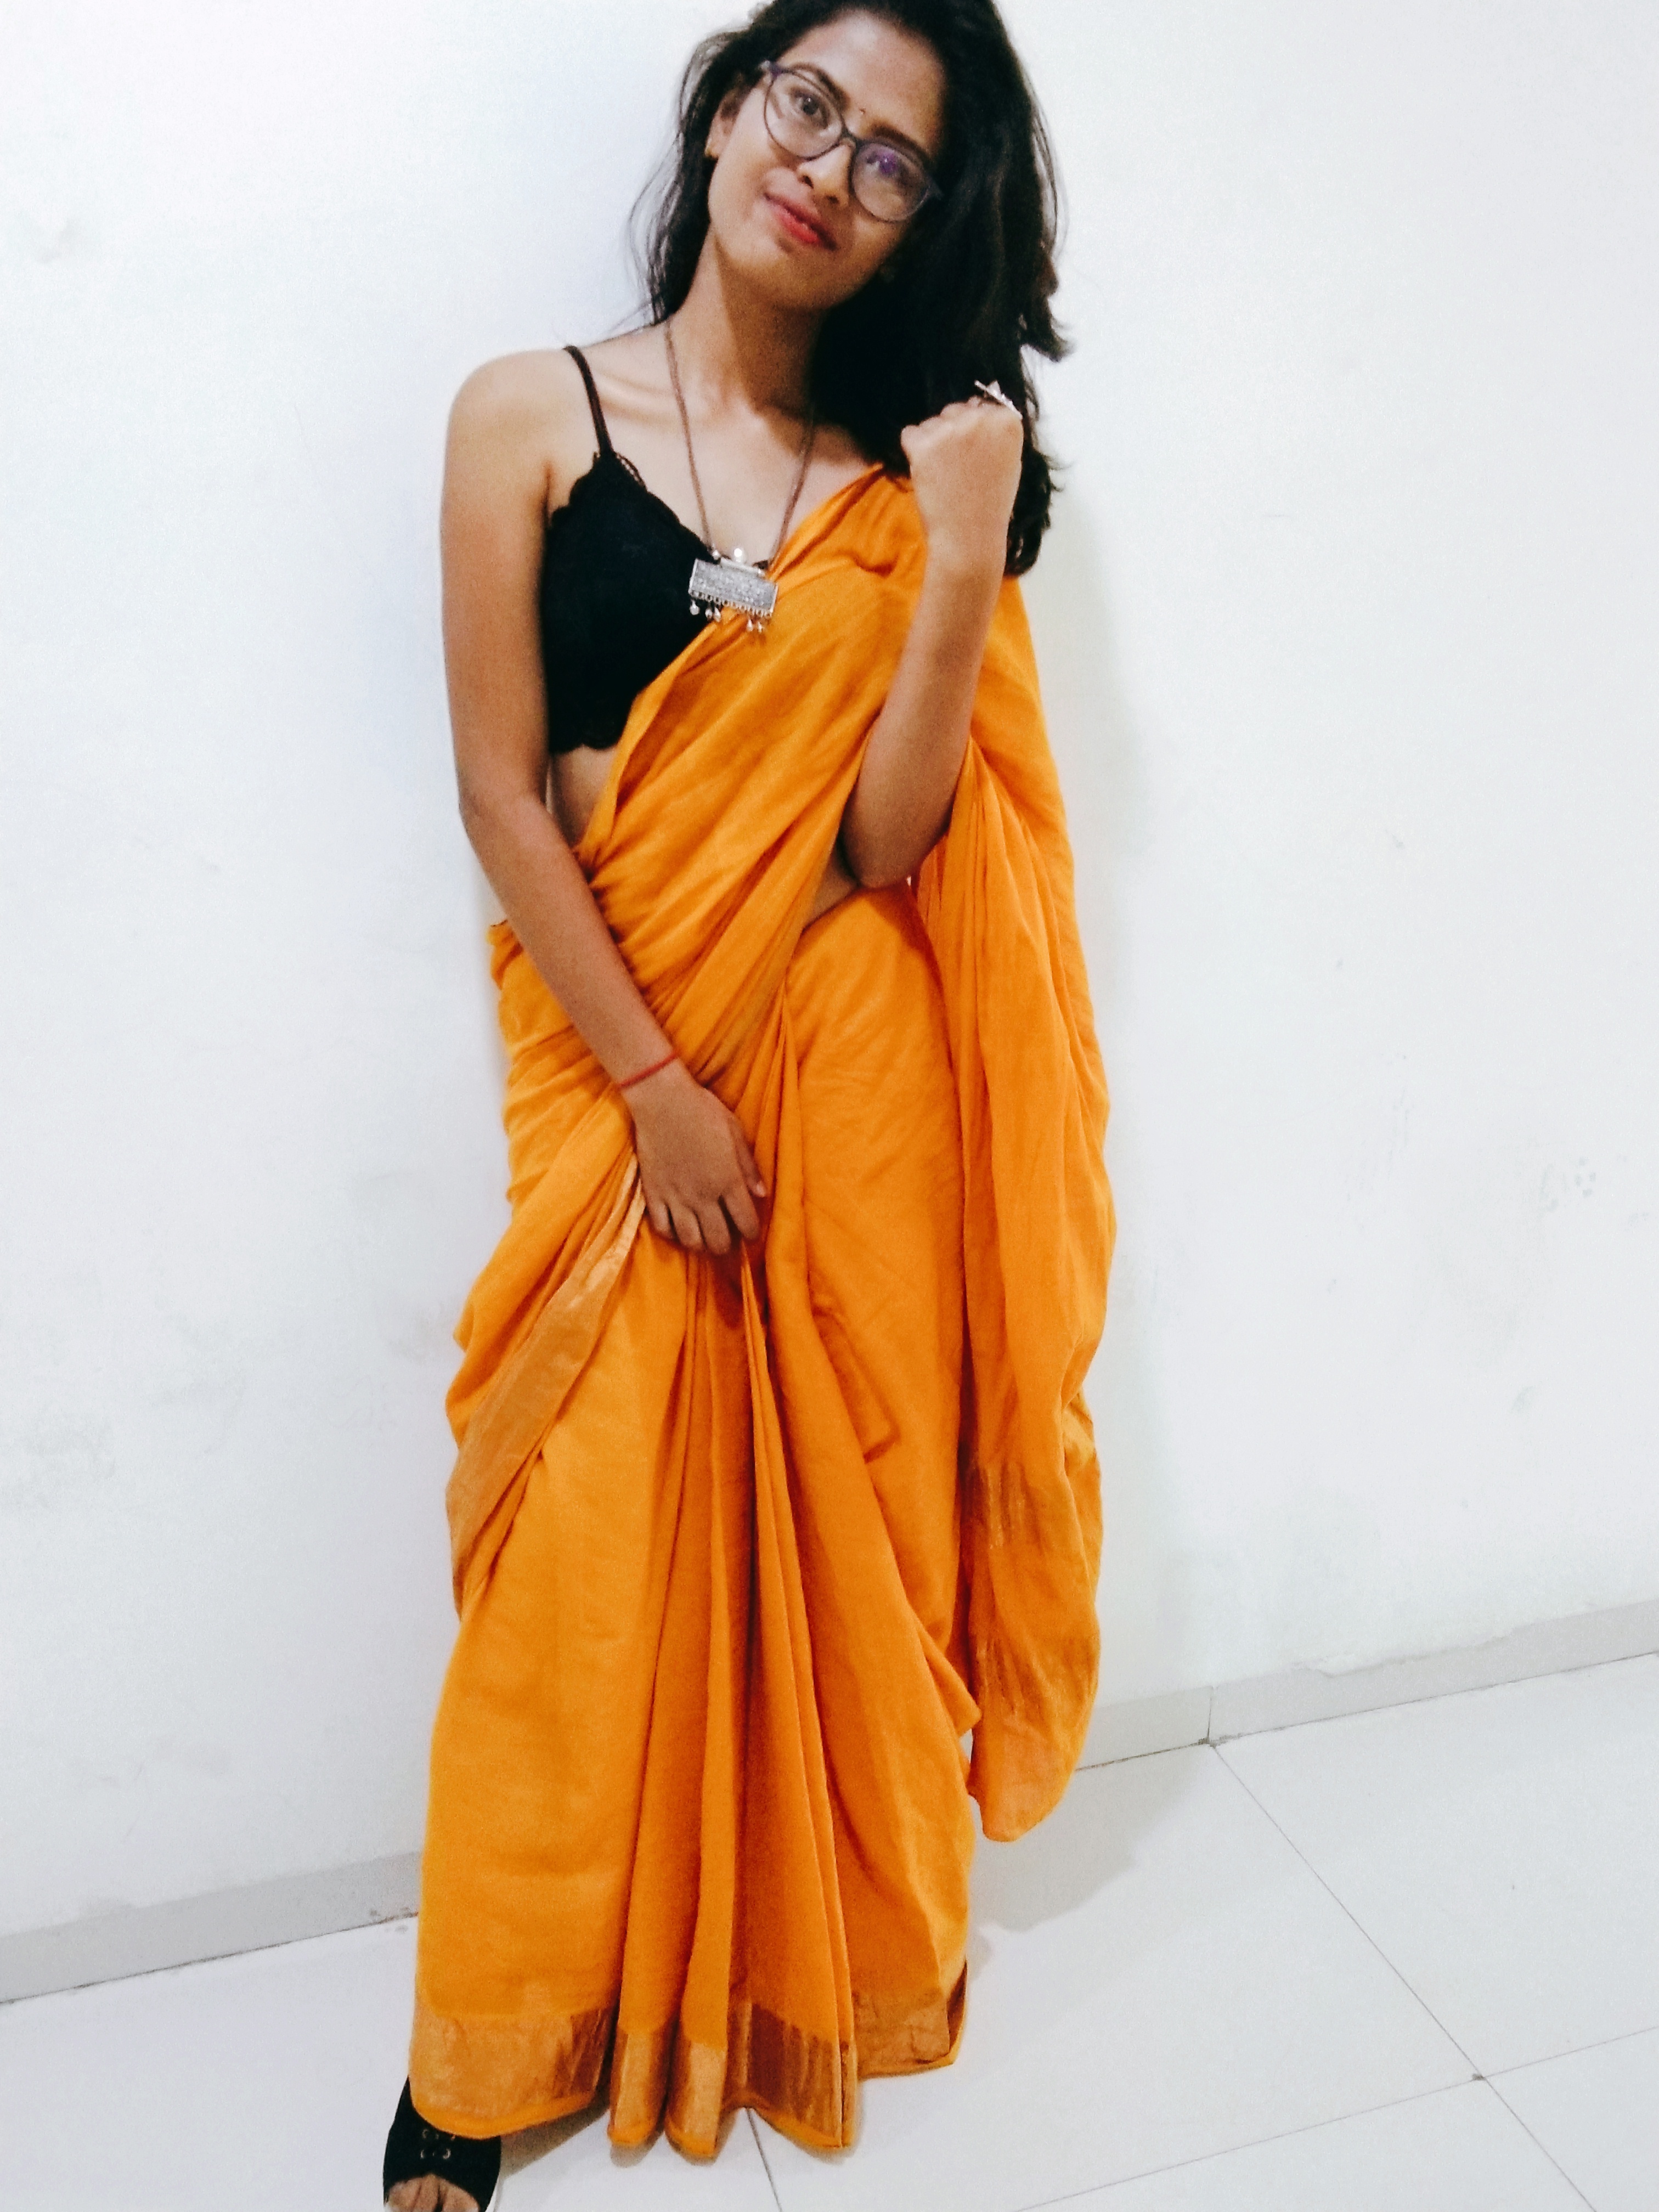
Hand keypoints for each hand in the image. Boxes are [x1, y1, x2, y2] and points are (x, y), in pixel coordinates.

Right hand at [626, 1059, 766, 1254]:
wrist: (662, 1100)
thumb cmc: (703, 1110)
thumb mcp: (735, 1133)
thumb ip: (749, 1166)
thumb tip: (762, 1194)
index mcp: (728, 1180)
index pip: (746, 1222)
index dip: (751, 1234)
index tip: (751, 1234)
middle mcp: (704, 1195)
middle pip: (718, 1240)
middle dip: (726, 1246)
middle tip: (728, 1240)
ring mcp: (676, 1196)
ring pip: (690, 1240)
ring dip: (700, 1244)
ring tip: (704, 1238)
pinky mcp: (654, 1193)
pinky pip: (662, 1228)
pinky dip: (672, 1234)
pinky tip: (679, 1228)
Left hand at [899, 394, 1023, 579]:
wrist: (969, 538)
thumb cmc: (990, 506)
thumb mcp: (1009, 462)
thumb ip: (995, 431)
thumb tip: (981, 406)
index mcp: (1006, 421)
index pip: (981, 407)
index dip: (974, 434)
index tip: (977, 459)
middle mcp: (980, 417)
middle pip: (954, 411)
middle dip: (952, 434)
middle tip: (959, 470)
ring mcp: (950, 429)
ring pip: (931, 423)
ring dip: (932, 444)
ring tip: (946, 476)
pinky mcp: (923, 443)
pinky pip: (910, 434)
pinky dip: (913, 452)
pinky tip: (929, 475)